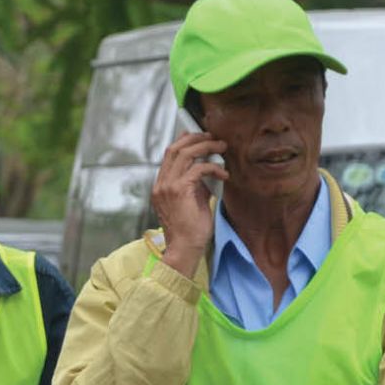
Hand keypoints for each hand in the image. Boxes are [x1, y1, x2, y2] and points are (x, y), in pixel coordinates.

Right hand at [151, 132, 227, 277]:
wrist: (185, 248)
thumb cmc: (190, 231)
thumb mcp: (191, 202)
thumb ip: (194, 185)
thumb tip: (207, 170)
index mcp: (161, 186)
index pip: (169, 154)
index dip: (184, 141)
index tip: (199, 136)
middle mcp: (161, 184)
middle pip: (175, 148)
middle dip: (196, 138)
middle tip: (214, 138)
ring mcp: (168, 186)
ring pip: (186, 153)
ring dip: (206, 147)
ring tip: (221, 148)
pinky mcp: (179, 190)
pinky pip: (198, 169)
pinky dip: (213, 168)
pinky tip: (223, 174)